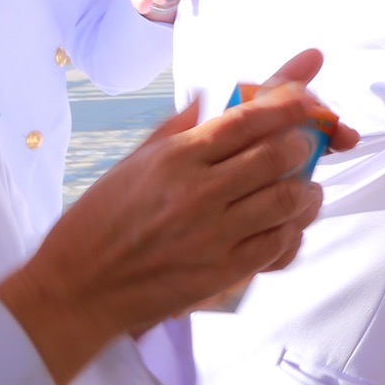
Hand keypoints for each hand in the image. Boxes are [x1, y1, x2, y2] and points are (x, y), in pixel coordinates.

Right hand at [0, 50, 353, 384]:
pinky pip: (279, 244)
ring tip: (304, 188)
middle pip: (276, 154)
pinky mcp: (222, 271)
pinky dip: (292, 230)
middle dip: (303, 145)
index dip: (286, 105)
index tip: (306, 101)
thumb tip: (207, 95)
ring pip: (287, 199)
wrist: (77, 289)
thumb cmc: (100, 223)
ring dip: (306, 190)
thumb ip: (176, 128)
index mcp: (175, 158)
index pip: (247, 120)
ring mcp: (212, 233)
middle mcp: (197, 191)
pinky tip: (286, 225)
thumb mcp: (131, 164)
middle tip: (305, 148)